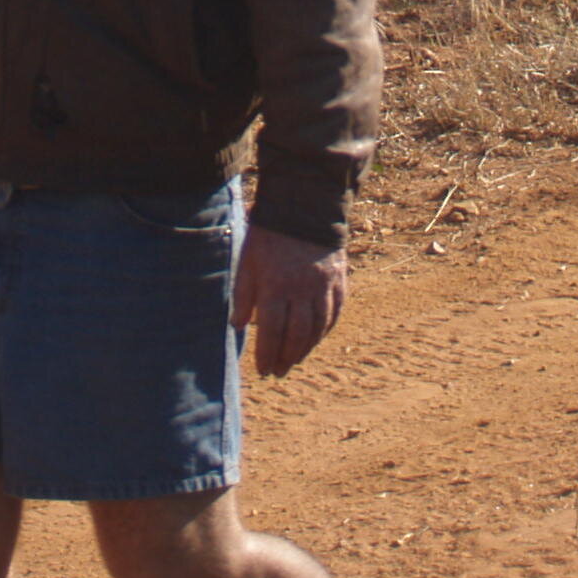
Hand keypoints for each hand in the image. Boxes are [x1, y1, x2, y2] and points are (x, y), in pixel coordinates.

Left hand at [230, 222, 345, 377]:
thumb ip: (244, 293)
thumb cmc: (269, 233)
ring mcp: (324, 286)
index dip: (267, 354)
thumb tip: (238, 325)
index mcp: (276, 285)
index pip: (272, 331)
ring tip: (295, 360)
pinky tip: (316, 338)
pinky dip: (325, 330)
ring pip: (317, 328)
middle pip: (296, 335)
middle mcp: (303, 290)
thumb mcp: (247, 259)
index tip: (262, 369)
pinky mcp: (339, 280)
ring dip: (306, 349)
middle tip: (278, 372)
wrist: (304, 205)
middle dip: (286, 357)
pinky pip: (334, 313)